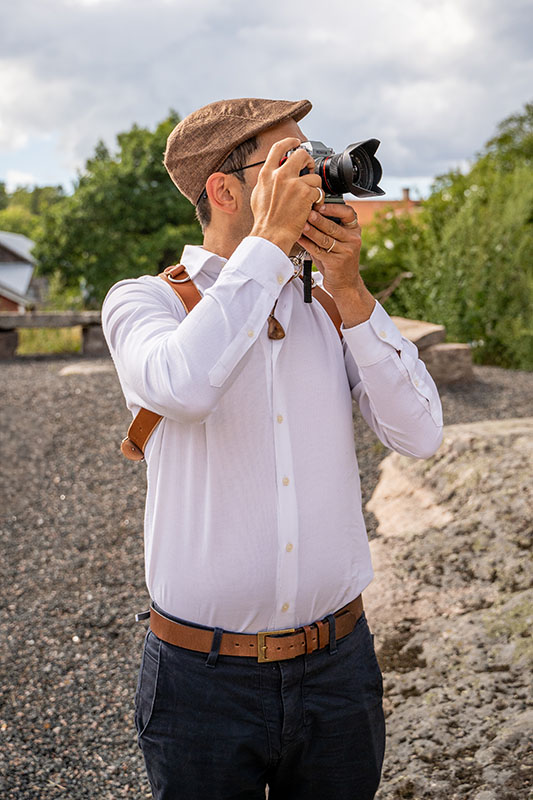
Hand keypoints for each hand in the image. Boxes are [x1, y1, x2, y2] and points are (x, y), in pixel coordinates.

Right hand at [249, 138, 322, 254]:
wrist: (271, 235)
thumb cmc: (264, 220)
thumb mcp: (258, 195)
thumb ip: (267, 181)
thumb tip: (272, 173)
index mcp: (266, 174)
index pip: (278, 148)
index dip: (289, 141)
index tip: (295, 142)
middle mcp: (280, 175)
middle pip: (300, 154)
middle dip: (308, 160)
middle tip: (309, 168)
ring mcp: (294, 183)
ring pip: (313, 175)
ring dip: (314, 186)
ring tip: (308, 198)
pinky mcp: (306, 193)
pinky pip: (318, 190)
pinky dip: (317, 199)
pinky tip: (311, 206)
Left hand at [297, 203, 375, 325]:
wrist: (346, 283)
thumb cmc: (338, 259)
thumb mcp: (338, 241)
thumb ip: (328, 228)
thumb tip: (309, 209)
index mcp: (354, 230)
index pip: (348, 213)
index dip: (334, 208)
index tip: (321, 205)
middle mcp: (353, 239)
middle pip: (333, 226)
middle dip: (318, 218)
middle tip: (307, 211)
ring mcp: (346, 251)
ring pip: (325, 238)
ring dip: (311, 231)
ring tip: (301, 224)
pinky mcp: (337, 262)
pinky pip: (319, 251)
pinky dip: (307, 244)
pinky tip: (299, 238)